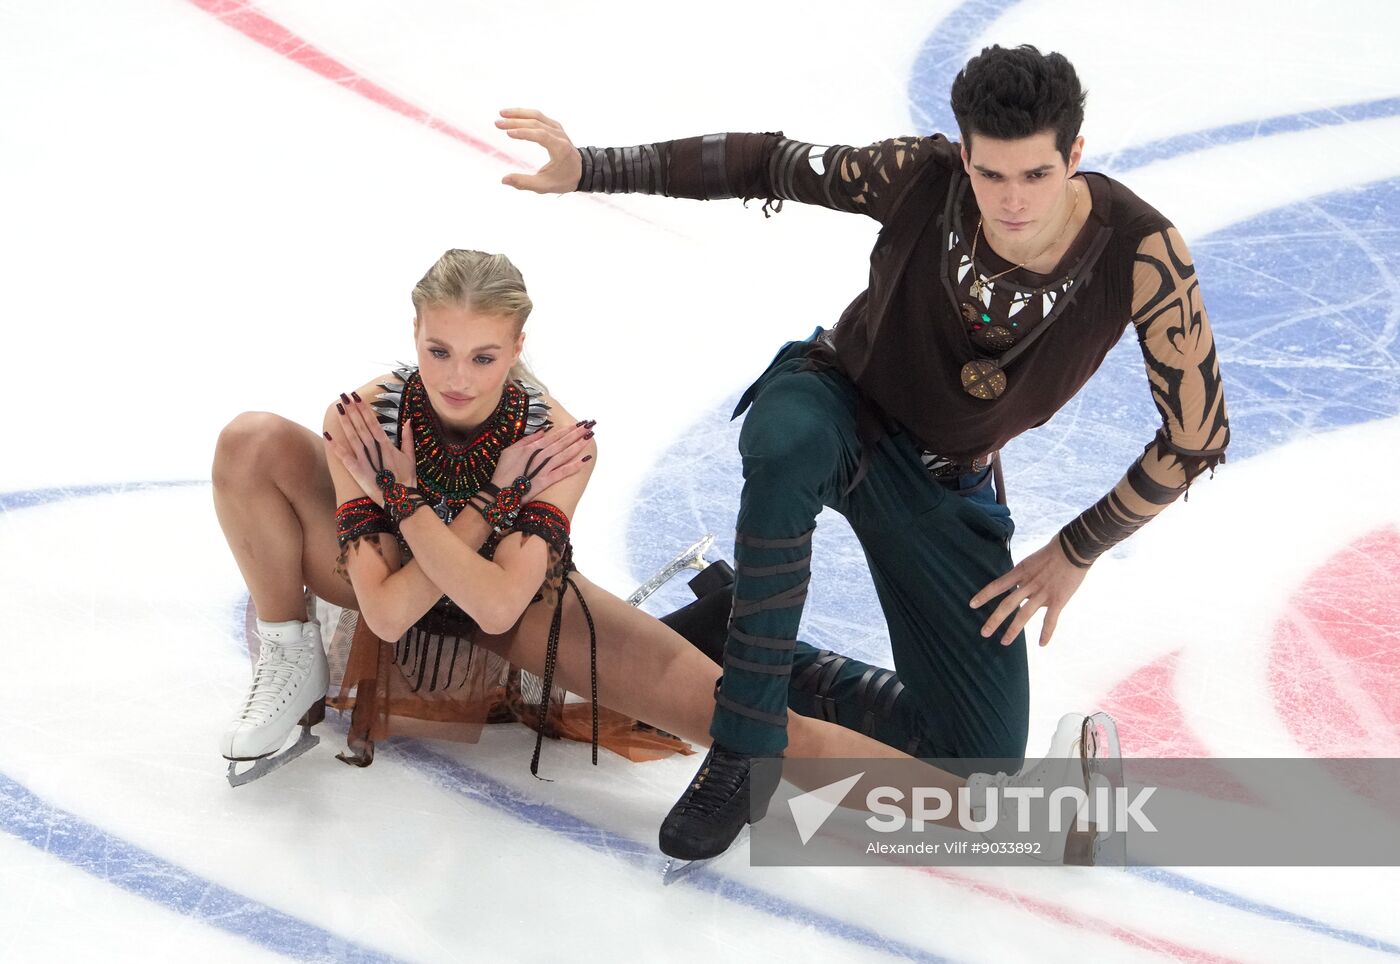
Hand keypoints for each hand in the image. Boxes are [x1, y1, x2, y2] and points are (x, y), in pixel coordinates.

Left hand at [323, 392, 417, 505]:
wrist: (400, 498)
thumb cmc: (406, 478)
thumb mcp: (409, 456)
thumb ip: (408, 437)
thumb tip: (408, 421)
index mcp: (385, 443)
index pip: (372, 421)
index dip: (363, 409)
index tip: (357, 397)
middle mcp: (373, 448)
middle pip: (360, 425)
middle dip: (352, 410)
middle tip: (344, 396)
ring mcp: (363, 458)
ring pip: (352, 436)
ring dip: (344, 421)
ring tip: (338, 408)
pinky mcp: (356, 470)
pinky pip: (343, 456)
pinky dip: (335, 445)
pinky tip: (327, 434)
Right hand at [491, 420, 595, 492]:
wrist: (499, 492)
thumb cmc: (503, 471)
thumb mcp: (510, 450)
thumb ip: (527, 440)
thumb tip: (542, 431)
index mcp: (532, 447)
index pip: (554, 436)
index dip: (567, 430)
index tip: (578, 424)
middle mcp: (541, 455)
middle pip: (562, 442)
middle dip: (577, 434)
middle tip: (590, 426)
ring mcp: (544, 467)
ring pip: (565, 454)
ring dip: (578, 445)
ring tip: (589, 438)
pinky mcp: (546, 480)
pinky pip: (563, 472)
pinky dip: (574, 466)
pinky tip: (585, 461)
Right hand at [496, 108, 581, 193]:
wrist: (582, 171)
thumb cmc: (564, 179)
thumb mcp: (544, 186)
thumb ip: (524, 183)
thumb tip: (503, 180)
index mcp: (560, 148)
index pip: (541, 135)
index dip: (524, 133)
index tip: (508, 133)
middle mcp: (559, 135)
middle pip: (536, 122)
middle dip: (515, 122)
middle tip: (497, 123)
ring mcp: (557, 129)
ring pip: (537, 116)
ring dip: (519, 113)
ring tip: (501, 113)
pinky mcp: (554, 126)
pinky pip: (539, 117)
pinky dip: (525, 114)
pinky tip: (513, 116)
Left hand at [969, 537, 1089, 646]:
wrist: (1074, 548)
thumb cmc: (1053, 552)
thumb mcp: (1031, 561)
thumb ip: (1024, 576)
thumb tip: (1019, 590)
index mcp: (1020, 572)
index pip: (997, 585)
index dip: (984, 595)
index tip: (972, 604)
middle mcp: (1028, 584)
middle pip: (1007, 604)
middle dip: (994, 620)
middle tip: (984, 633)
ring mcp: (1043, 593)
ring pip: (1024, 614)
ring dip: (1013, 630)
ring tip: (1004, 642)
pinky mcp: (1058, 599)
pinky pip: (1050, 619)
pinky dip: (1046, 633)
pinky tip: (1041, 644)